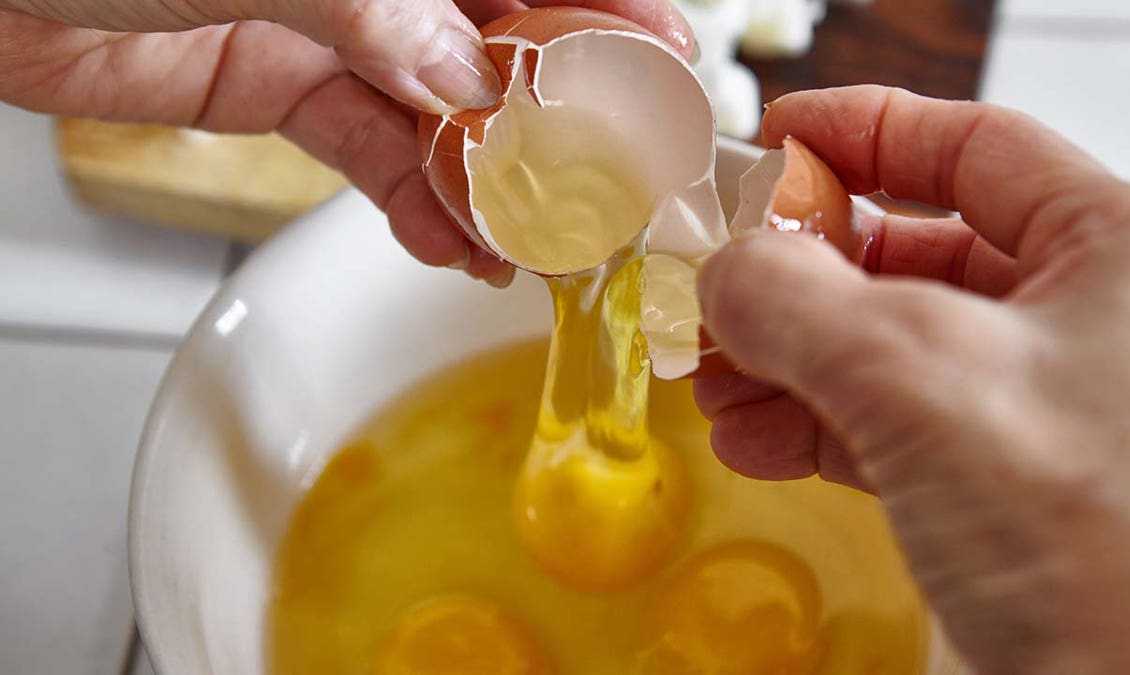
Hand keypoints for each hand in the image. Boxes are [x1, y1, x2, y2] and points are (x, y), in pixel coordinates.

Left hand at [0, 0, 692, 285]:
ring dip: (489, 180)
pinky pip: (367, 147)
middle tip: (611, 180)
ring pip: (437, 107)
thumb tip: (459, 77)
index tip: (661, 62)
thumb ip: (368, 12)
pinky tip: (454, 241)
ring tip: (534, 242)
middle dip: (559, 111)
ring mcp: (328, 22)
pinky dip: (411, 199)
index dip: (601, 9)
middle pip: (495, 36)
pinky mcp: (279, 83)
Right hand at [696, 85, 1129, 672]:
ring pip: (894, 347)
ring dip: (791, 360)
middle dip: (802, 276)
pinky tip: (754, 436)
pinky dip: (815, 424)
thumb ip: (797, 300)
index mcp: (1118, 253)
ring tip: (716, 378)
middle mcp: (1090, 321)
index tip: (780, 138)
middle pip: (917, 255)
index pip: (974, 149)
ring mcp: (1045, 407)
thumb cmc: (1103, 544)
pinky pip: (894, 424)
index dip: (864, 132)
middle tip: (721, 282)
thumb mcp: (916, 378)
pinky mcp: (1006, 485)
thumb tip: (726, 268)